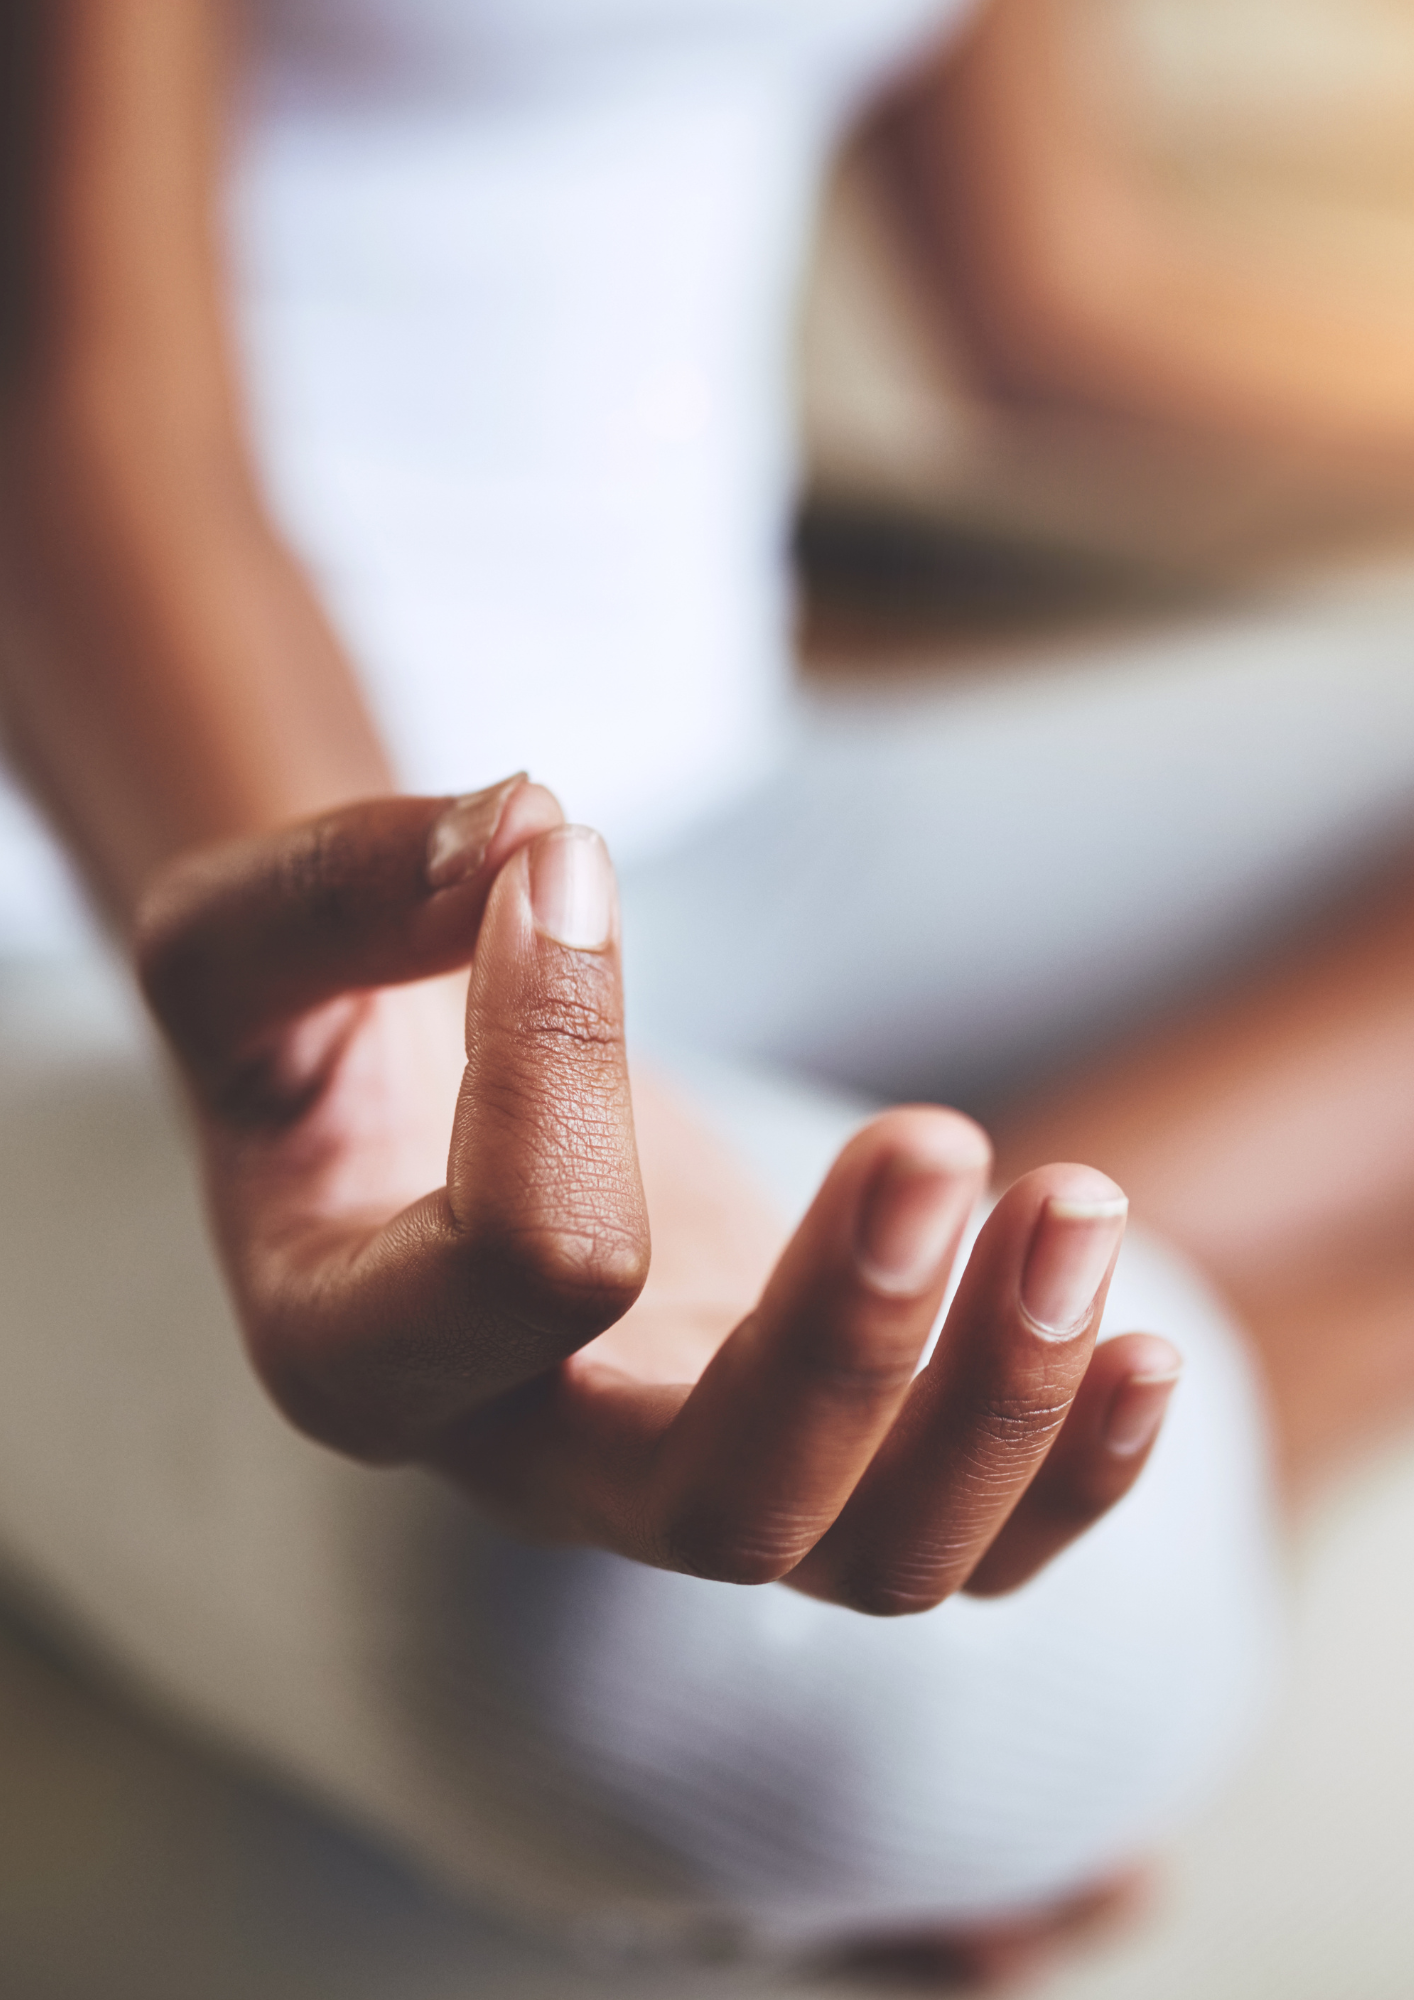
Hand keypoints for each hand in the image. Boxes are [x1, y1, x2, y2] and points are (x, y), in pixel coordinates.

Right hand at [137, 777, 1180, 1609]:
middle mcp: (537, 1463)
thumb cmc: (317, 1032)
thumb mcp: (248, 941)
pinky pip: (966, 1545)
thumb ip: (343, 891)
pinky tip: (1138, 1340)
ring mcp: (686, 1472)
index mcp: (368, 1358)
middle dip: (856, 1342)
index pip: (524, 1266)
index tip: (566, 862)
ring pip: (878, 1557)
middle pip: (728, 1504)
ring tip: (1073, 1205)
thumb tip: (540, 832)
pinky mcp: (809, 1446)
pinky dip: (1072, 1474)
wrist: (403, 1110)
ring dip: (1006, 1401)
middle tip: (936, 1144)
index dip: (562, 1047)